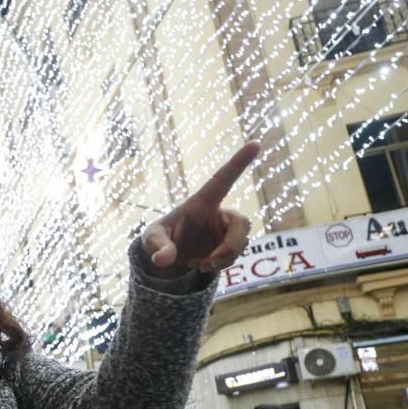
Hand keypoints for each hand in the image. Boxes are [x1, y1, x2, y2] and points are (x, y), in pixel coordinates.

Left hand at [142, 142, 260, 276]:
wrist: (167, 256)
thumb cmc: (159, 238)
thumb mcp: (152, 239)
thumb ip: (158, 247)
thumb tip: (163, 260)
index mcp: (202, 201)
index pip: (222, 179)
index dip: (238, 163)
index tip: (256, 143)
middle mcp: (218, 213)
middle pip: (242, 223)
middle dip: (231, 246)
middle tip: (212, 262)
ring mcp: (225, 230)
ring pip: (241, 242)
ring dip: (224, 258)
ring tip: (200, 264)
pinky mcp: (228, 246)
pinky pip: (235, 255)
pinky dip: (221, 265)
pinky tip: (202, 265)